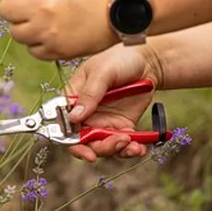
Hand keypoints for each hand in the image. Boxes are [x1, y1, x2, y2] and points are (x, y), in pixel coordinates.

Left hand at [0, 0, 117, 59]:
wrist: (121, 7)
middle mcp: (38, 6)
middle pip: (5, 10)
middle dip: (12, 9)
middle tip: (27, 8)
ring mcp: (45, 30)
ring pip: (16, 33)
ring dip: (24, 28)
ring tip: (45, 22)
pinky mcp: (54, 50)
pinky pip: (33, 50)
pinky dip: (39, 44)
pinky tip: (55, 35)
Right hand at [65, 44, 164, 161]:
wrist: (147, 62)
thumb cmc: (119, 59)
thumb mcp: (103, 72)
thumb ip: (89, 94)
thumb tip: (73, 117)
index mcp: (73, 99)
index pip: (64, 125)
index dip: (71, 141)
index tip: (86, 151)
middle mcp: (86, 114)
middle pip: (84, 141)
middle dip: (100, 147)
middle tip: (117, 142)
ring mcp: (104, 122)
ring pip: (103, 146)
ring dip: (117, 149)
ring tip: (132, 143)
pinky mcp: (121, 127)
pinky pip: (122, 145)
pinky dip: (131, 149)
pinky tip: (139, 147)